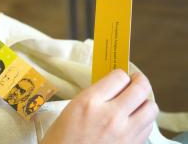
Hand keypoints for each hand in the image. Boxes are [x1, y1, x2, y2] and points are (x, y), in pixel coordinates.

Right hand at [41, 70, 158, 143]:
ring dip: (144, 102)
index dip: (120, 75)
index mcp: (90, 102)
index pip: (119, 77)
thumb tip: (112, 88)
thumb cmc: (61, 138)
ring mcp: (124, 133)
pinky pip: (148, 127)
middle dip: (139, 81)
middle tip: (136, 81)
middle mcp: (111, 116)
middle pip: (140, 89)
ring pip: (151, 108)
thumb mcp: (72, 109)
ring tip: (136, 102)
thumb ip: (94, 96)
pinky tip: (133, 120)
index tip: (119, 78)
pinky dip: (144, 120)